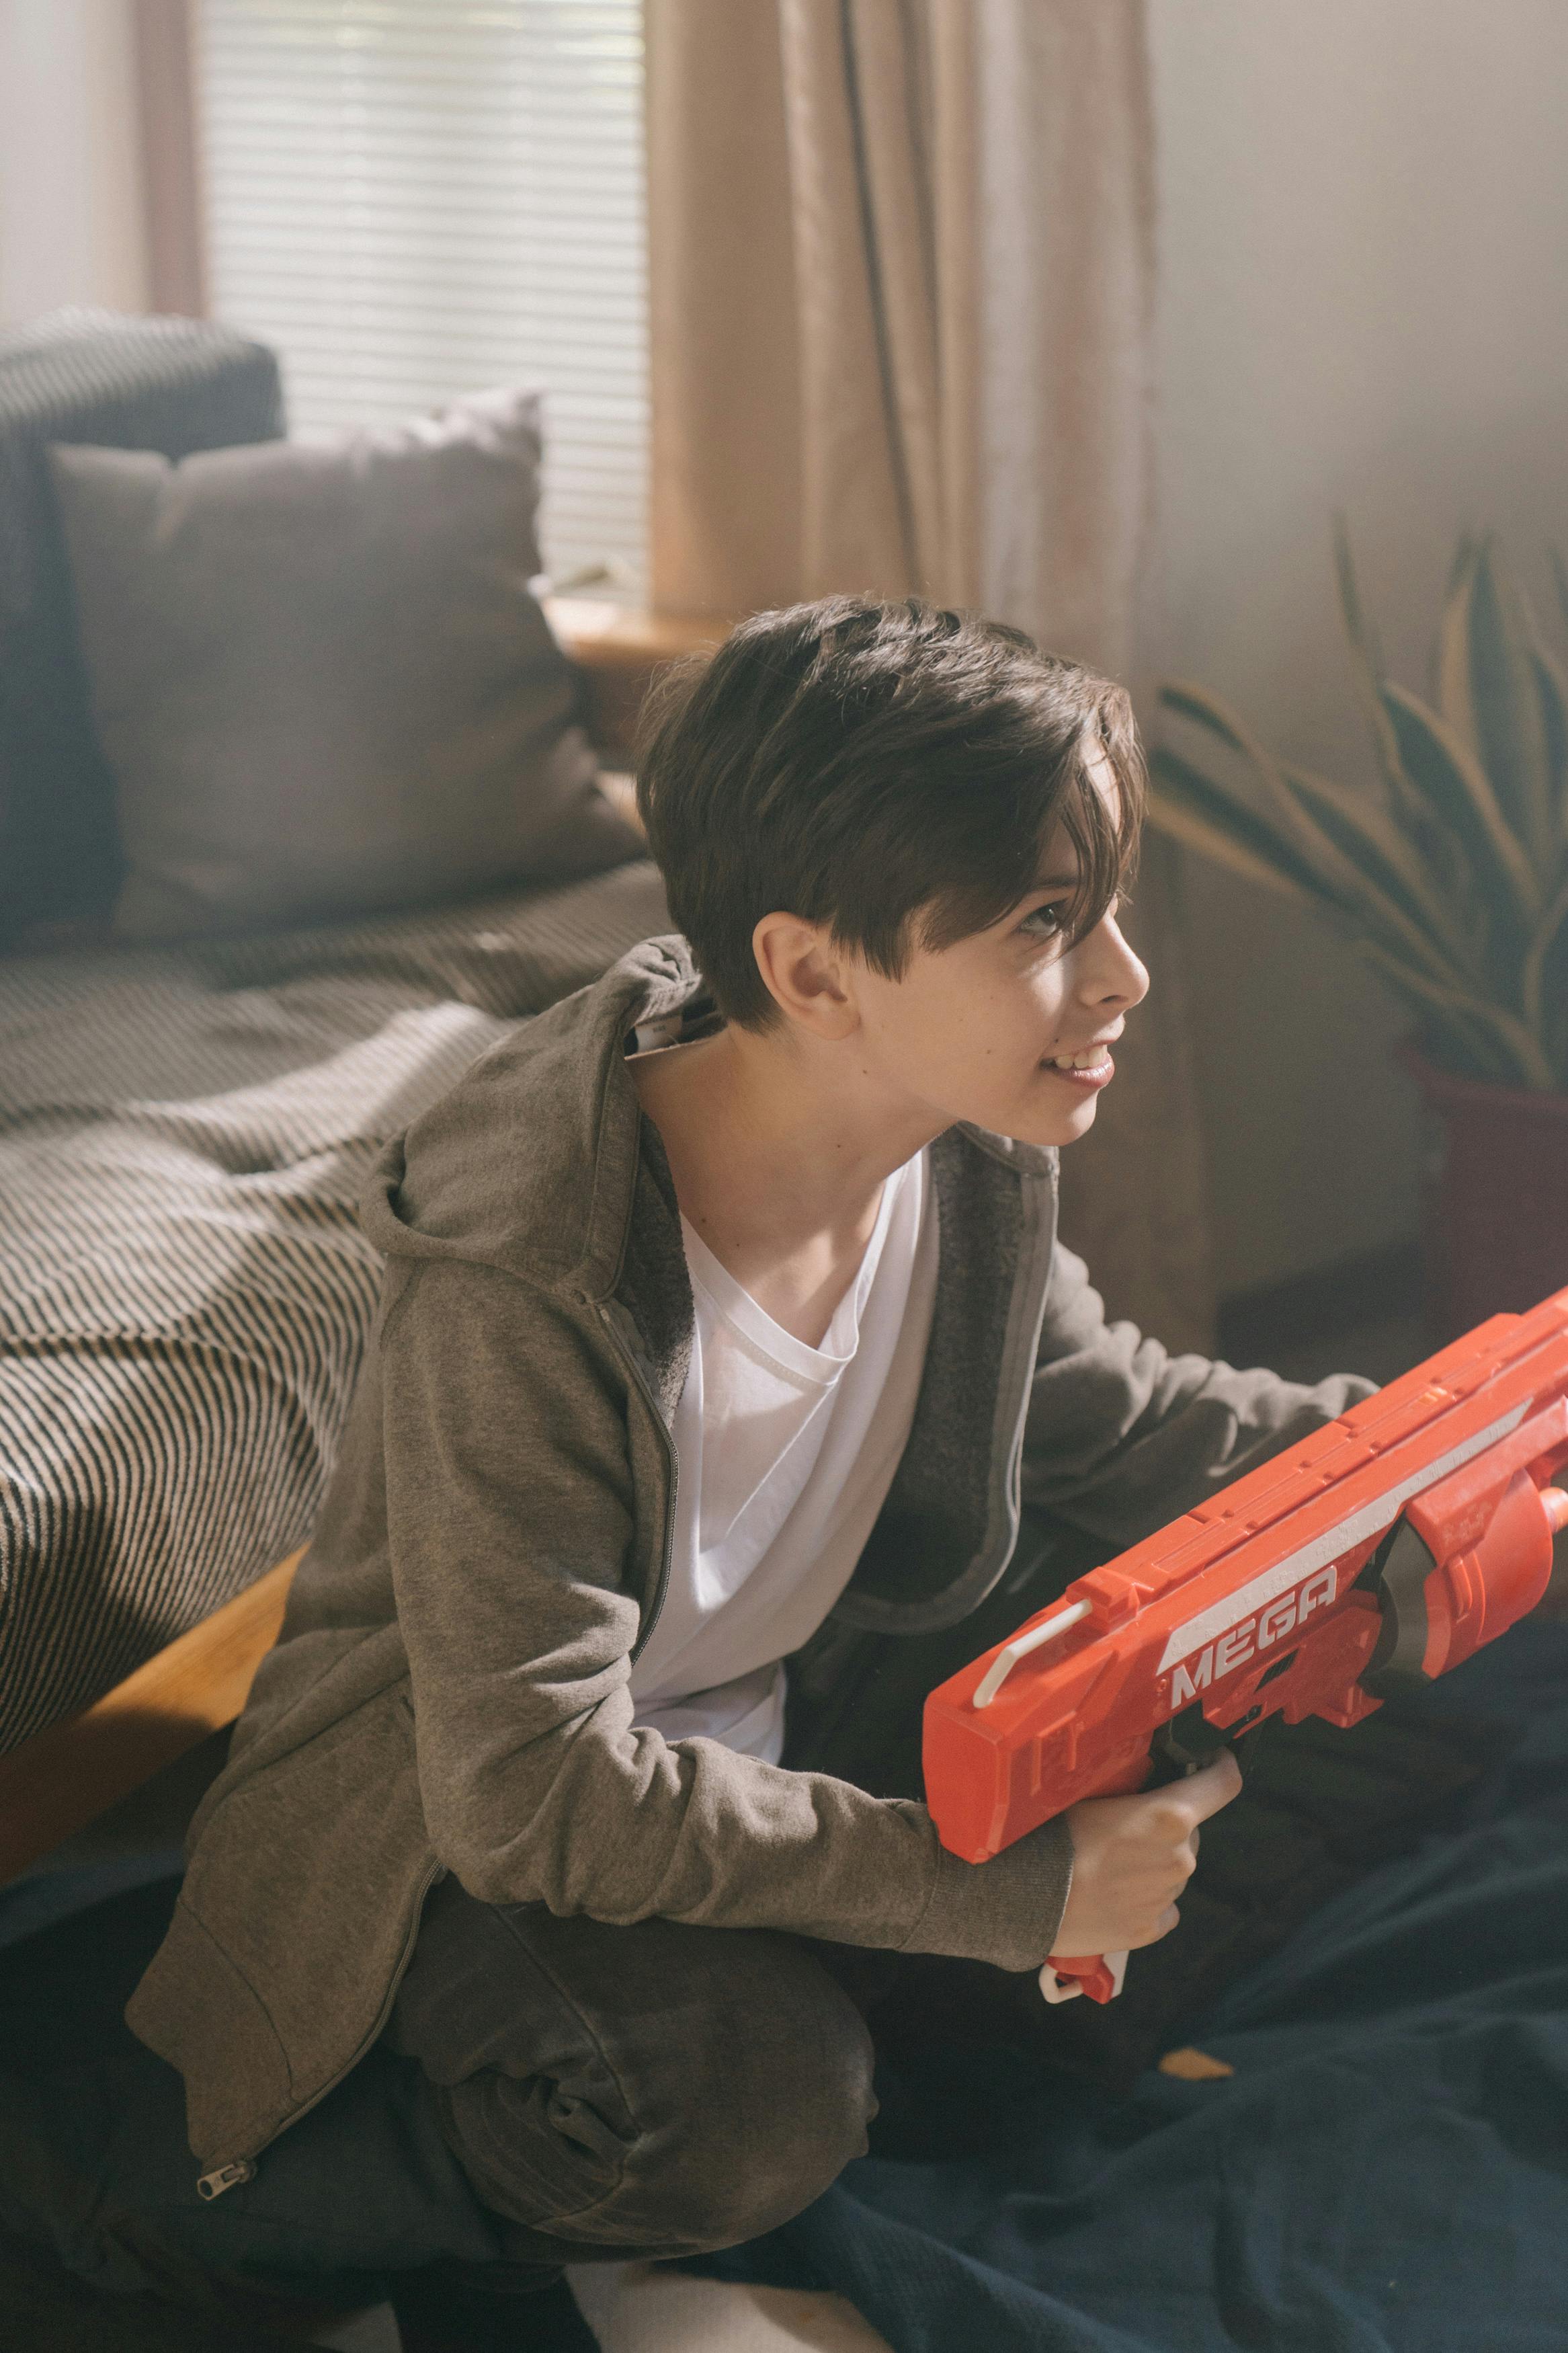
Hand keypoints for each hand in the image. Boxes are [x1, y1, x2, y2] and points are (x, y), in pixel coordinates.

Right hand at [1052, 1751, 1242, 1957]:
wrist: (1026, 1897)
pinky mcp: (1150, 1930)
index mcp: (1170, 1816)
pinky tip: (1110, 1893)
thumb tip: (1146, 1778)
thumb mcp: (1092, 1793)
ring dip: (1152, 1862)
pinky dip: (1143, 1899)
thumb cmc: (1053, 1836)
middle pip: (1189, 1831)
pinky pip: (1160, 1906)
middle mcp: (1179, 1858)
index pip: (1223, 1784)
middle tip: (1124, 1826)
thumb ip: (1132, 1790)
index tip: (1213, 1762)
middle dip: (1165, 1826)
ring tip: (1106, 1863)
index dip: (1221, 1767)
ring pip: (1172, 1869)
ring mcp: (1166, 1897)